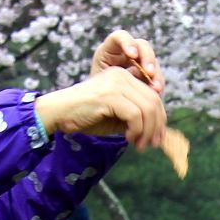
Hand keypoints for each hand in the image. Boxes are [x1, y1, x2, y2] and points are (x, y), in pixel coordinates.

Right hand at [34, 67, 168, 150]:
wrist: (59, 113)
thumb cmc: (85, 116)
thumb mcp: (116, 116)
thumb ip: (136, 118)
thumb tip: (159, 132)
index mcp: (124, 76)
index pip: (153, 95)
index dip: (160, 118)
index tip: (156, 138)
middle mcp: (122, 75)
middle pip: (154, 101)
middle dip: (156, 126)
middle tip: (151, 144)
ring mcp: (116, 83)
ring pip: (147, 108)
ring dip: (147, 131)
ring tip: (139, 145)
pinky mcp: (110, 95)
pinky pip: (135, 115)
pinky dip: (136, 131)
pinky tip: (128, 139)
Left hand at [89, 30, 163, 95]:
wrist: (100, 113)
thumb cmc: (93, 99)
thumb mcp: (96, 87)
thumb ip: (110, 77)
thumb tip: (129, 72)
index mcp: (109, 51)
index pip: (119, 37)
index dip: (127, 42)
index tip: (132, 55)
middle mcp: (125, 55)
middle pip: (141, 46)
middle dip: (147, 58)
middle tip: (149, 72)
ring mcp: (138, 65)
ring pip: (152, 62)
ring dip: (156, 73)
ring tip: (155, 88)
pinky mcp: (147, 79)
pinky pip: (156, 77)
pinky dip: (157, 84)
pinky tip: (156, 93)